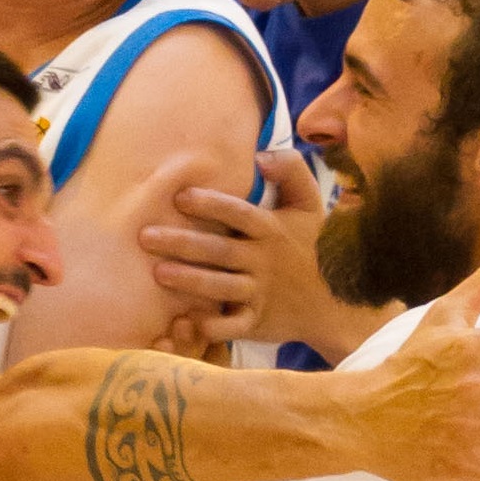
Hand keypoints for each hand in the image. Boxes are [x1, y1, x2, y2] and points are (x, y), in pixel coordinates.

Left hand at [141, 151, 349, 352]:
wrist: (334, 300)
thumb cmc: (311, 245)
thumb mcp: (309, 203)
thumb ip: (290, 170)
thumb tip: (260, 155)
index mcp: (271, 229)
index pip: (239, 213)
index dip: (211, 204)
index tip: (180, 196)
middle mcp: (263, 260)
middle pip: (219, 250)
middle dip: (182, 242)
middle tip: (144, 236)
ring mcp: (260, 293)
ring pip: (220, 286)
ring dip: (189, 281)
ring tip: (157, 273)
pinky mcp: (256, 322)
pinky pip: (232, 325)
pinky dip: (211, 325)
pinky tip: (184, 321)